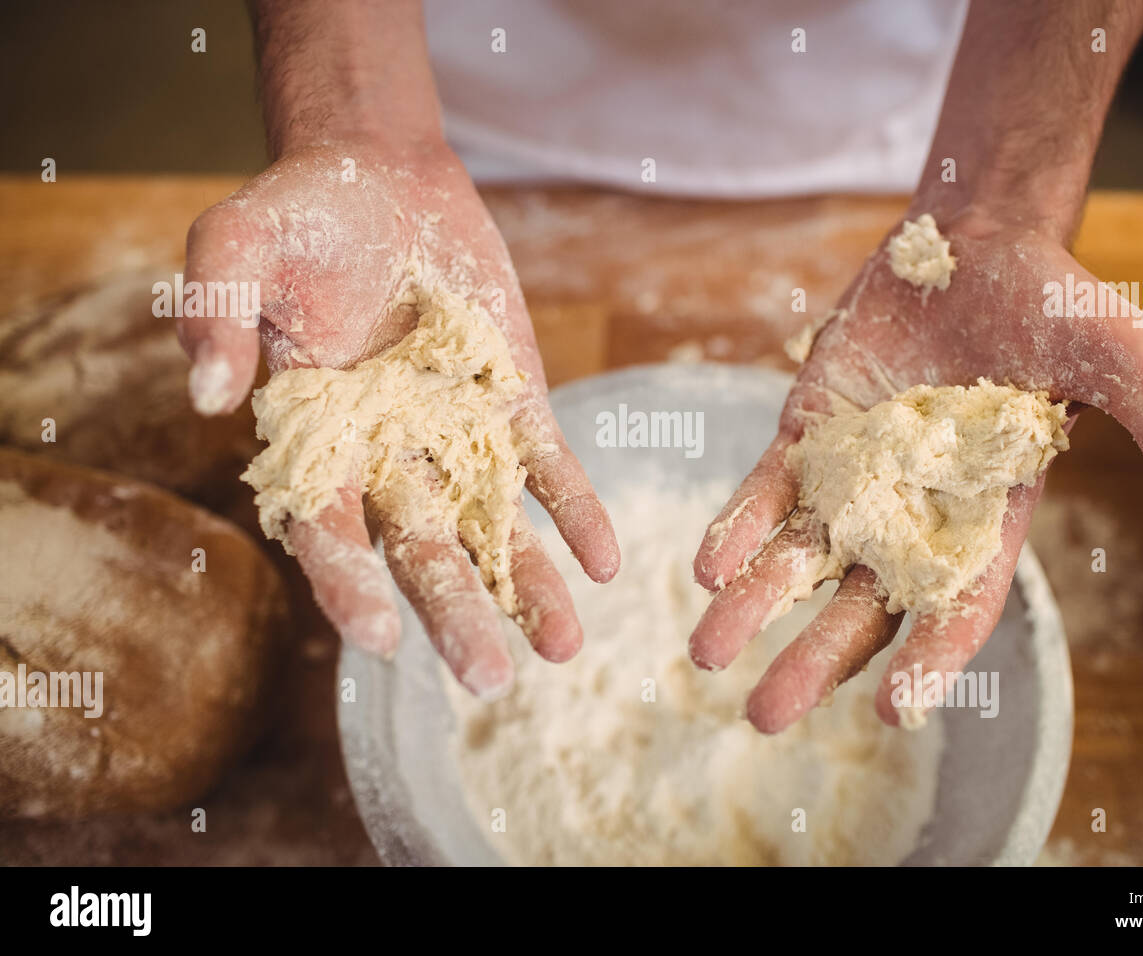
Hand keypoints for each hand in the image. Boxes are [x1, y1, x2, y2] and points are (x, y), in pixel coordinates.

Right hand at [179, 140, 618, 696]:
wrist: (382, 176)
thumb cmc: (296, 214)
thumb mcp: (238, 244)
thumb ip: (217, 314)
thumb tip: (212, 399)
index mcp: (312, 437)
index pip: (325, 525)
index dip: (347, 580)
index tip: (378, 636)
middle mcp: (386, 454)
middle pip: (419, 547)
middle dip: (454, 612)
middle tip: (489, 681)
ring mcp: (454, 435)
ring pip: (490, 523)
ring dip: (526, 584)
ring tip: (567, 644)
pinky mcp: (511, 403)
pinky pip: (545, 466)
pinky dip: (574, 509)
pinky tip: (605, 560)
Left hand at [690, 210, 1142, 731]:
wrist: (978, 238)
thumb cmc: (1059, 302)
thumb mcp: (1123, 364)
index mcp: (988, 519)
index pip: (959, 606)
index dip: (931, 658)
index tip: (894, 709)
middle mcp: (913, 514)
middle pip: (859, 603)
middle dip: (813, 658)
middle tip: (762, 716)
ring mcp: (855, 476)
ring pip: (798, 556)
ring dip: (754, 603)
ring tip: (705, 653)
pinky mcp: (810, 433)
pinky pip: (768, 490)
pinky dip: (739, 524)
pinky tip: (706, 564)